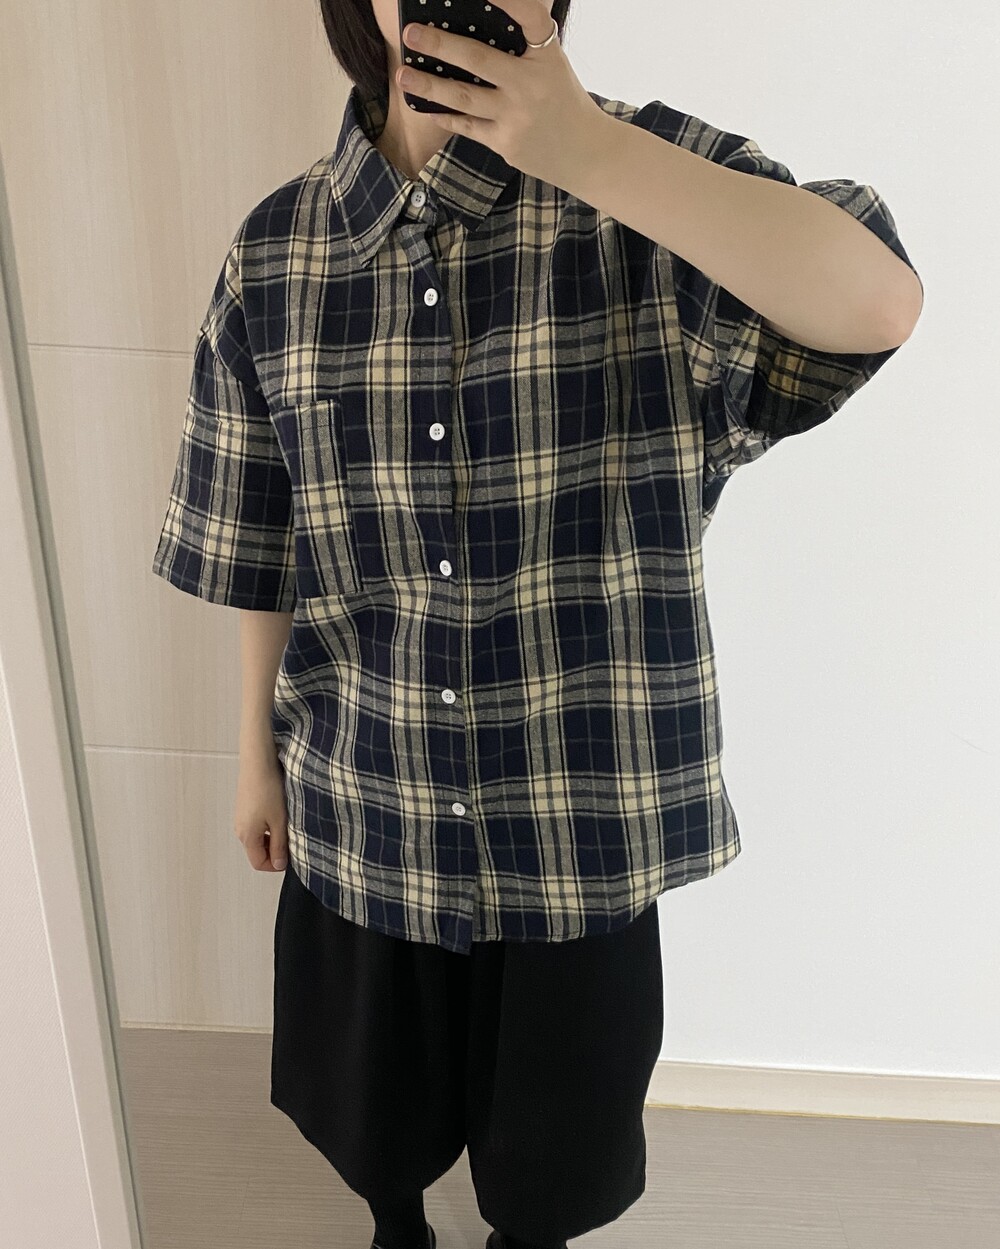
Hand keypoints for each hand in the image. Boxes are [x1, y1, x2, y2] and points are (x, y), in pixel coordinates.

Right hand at [235, 753, 288, 871]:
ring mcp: (241, 818)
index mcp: (247, 836)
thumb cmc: (268, 790)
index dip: (276, 865)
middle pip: (257, 851)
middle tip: (292, 838)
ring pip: (257, 838)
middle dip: (275, 850)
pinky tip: (278, 812)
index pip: (259, 863)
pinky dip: (268, 825)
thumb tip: (280, 865)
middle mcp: (240, 830)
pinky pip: (256, 825)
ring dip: (272, 837)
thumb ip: (279, 845)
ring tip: (286, 823)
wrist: (258, 763)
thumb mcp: (279, 821)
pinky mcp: (244, 807)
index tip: (291, 855)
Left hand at [396, 0, 607, 191]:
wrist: (586, 154)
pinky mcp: (506, 143)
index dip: (507, 1)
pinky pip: (468, 126)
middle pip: (479, 59)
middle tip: (411, 33)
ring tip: (403, 74)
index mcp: (547, 58)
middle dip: (441, 44)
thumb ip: (526, 42)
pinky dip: (446, 115)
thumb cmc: (564, 102)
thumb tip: (488, 18)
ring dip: (429, 85)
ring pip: (464, 97)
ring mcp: (516, 117)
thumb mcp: (553, 65)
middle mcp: (531, 85)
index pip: (529, 18)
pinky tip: (427, 107)